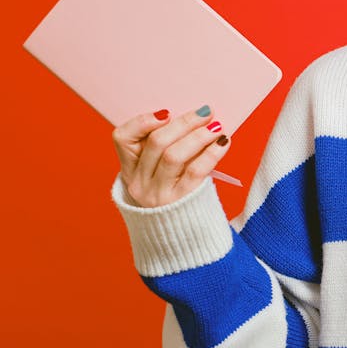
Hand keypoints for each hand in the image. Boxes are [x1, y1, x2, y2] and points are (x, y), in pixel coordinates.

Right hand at [112, 105, 230, 207]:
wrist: (181, 235)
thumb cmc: (175, 194)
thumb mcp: (159, 175)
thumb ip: (165, 151)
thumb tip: (195, 120)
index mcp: (129, 169)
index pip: (121, 138)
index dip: (142, 121)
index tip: (167, 112)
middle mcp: (138, 182)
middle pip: (156, 142)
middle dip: (184, 123)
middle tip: (205, 112)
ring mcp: (157, 194)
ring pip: (174, 155)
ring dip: (199, 136)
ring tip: (216, 127)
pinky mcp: (180, 201)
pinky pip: (196, 171)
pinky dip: (211, 153)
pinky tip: (224, 143)